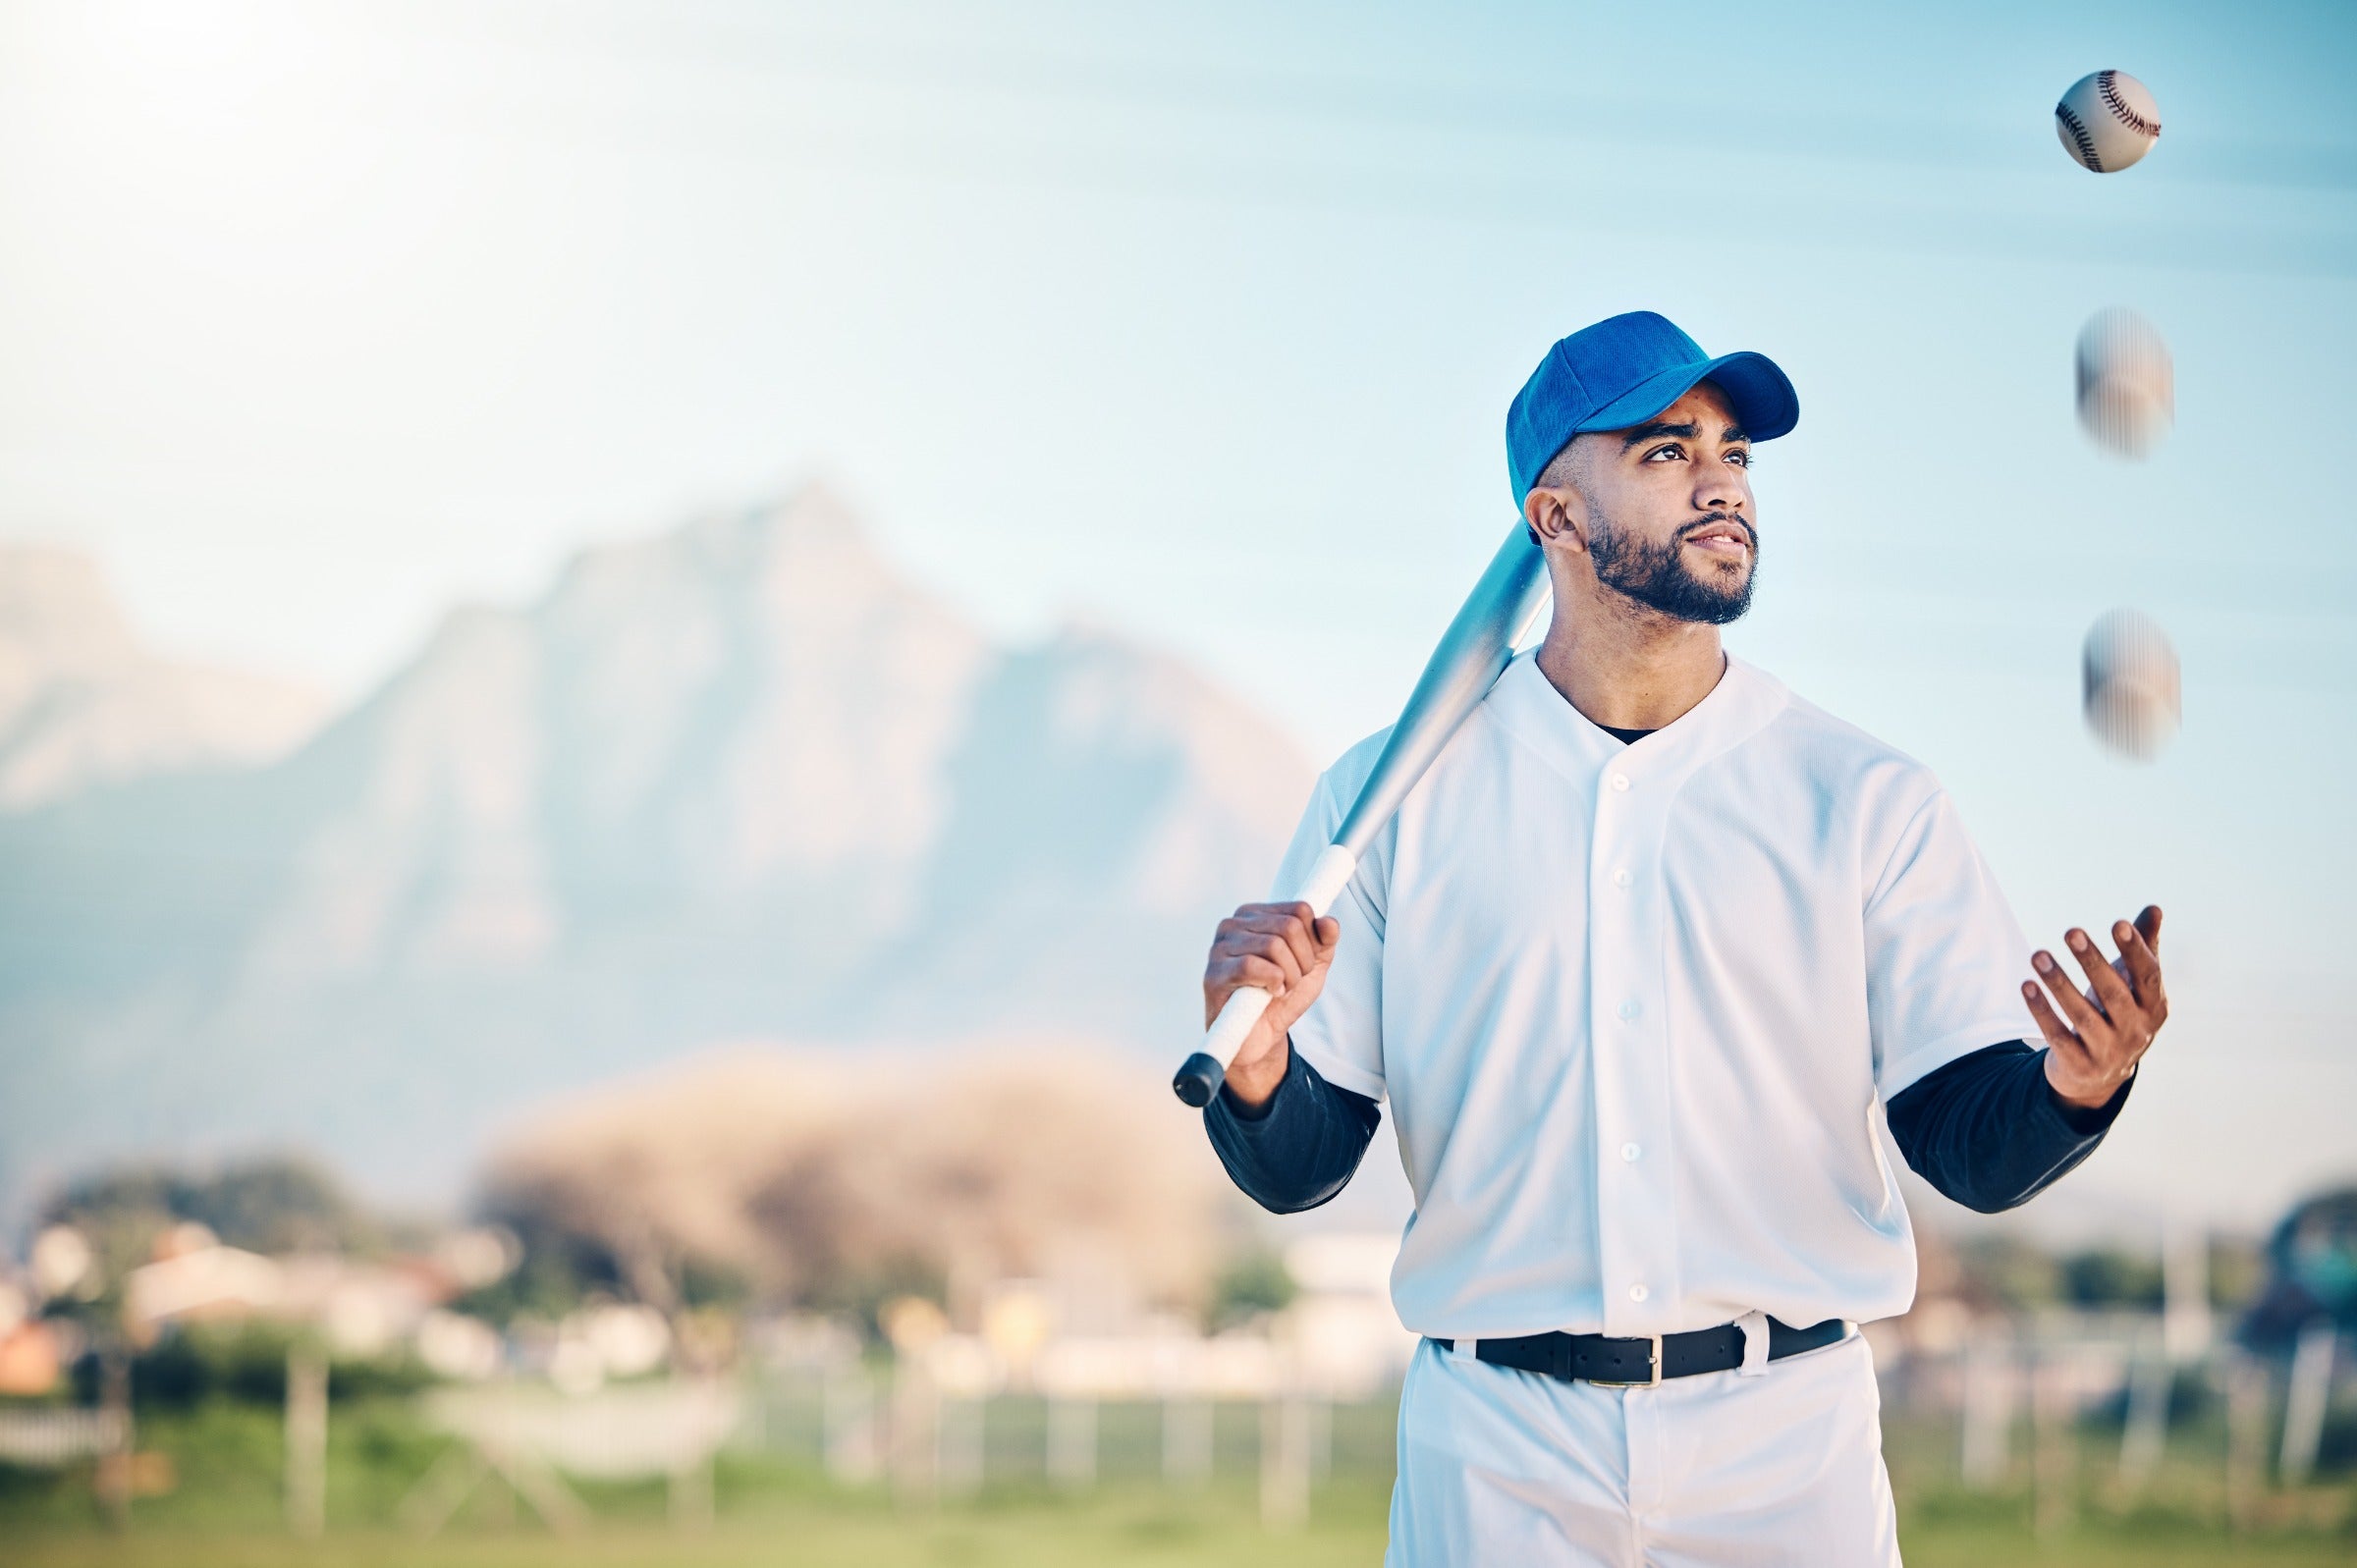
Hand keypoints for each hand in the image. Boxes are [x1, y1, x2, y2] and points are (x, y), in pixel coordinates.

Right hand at [1202, 901, 1338, 1108]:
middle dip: (1302, 961)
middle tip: (1292, 981)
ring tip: (1280, 989)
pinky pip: (1252, 966)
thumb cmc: (1281, 997)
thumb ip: (1324, 941)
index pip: (1299, 909)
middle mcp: (1233, 925)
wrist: (1261, 1038)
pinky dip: (1272, 982)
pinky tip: (1269, 994)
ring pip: (1273, 945)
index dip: (1312, 941)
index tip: (1303, 963)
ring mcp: (1219, 949)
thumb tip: (1328, 922)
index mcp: (1254, 915)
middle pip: (1289, 926)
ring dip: (1289, 975)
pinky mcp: (1213, 975)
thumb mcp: (1312, 966)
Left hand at [2024, 905, 2167, 1111]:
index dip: (2134, 951)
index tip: (2118, 923)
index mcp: (2154, 1007)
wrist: (2101, 1074)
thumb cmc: (2118, 1012)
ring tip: (2037, 954)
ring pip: (2082, 1015)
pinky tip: (2027, 985)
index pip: (2148, 976)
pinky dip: (2042, 1011)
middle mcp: (2136, 1031)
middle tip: (2071, 931)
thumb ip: (2143, 947)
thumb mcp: (2133, 985)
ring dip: (2058, 983)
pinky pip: (2058, 1035)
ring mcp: (2108, 1051)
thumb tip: (2155, 908)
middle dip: (2092, 962)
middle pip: (2113, 994)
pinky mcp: (2079, 1064)